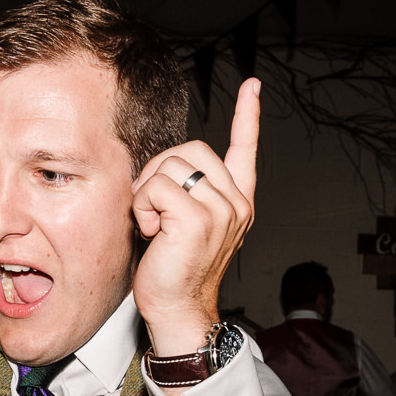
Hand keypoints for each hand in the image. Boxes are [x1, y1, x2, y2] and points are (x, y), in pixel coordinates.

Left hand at [132, 79, 260, 368]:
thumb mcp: (184, 222)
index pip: (245, 148)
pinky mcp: (199, 219)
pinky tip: (151, 233)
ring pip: (169, 168)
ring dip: (147, 193)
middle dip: (158, 170)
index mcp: (237, 200)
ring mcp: (222, 209)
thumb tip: (162, 167)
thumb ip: (186, 192)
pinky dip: (143, 207)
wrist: (176, 309)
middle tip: (152, 208)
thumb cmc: (173, 269)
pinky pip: (155, 188)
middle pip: (189, 149)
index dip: (247, 115)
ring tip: (154, 225)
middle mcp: (236, 201)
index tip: (253, 86)